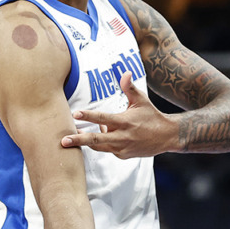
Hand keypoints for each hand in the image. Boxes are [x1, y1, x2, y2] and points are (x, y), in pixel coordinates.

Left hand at [61, 72, 176, 158]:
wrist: (166, 137)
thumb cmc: (151, 116)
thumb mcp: (141, 100)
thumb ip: (130, 88)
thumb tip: (124, 73)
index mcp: (125, 122)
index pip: (103, 118)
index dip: (88, 116)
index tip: (75, 114)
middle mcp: (122, 137)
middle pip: (96, 139)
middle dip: (79, 140)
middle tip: (63, 140)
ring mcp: (122, 148)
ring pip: (99, 146)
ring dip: (86, 141)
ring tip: (73, 136)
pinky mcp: (123, 155)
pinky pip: (108, 149)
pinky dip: (102, 142)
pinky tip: (103, 134)